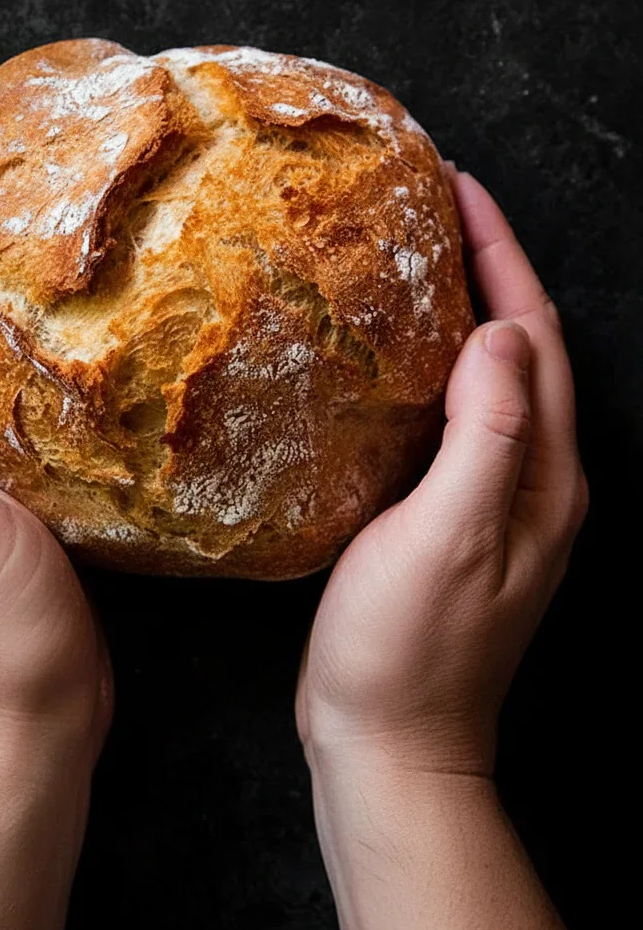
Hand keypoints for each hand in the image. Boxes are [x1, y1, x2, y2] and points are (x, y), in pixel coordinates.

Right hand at [297, 164, 587, 776]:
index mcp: (542, 474)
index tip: (460, 189)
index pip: (533, 337)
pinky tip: (390, 357)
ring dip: (462, 311)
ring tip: (415, 261)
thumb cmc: (410, 647)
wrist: (388, 739)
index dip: (502, 256)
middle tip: (435, 208)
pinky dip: (430, 367)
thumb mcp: (450, 534)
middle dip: (489, 268)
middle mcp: (531, 479)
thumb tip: (495, 334)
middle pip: (521, 348)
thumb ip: (484, 433)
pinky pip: (452, 416)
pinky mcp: (449, 515)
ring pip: (487, 378)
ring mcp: (492, 498)